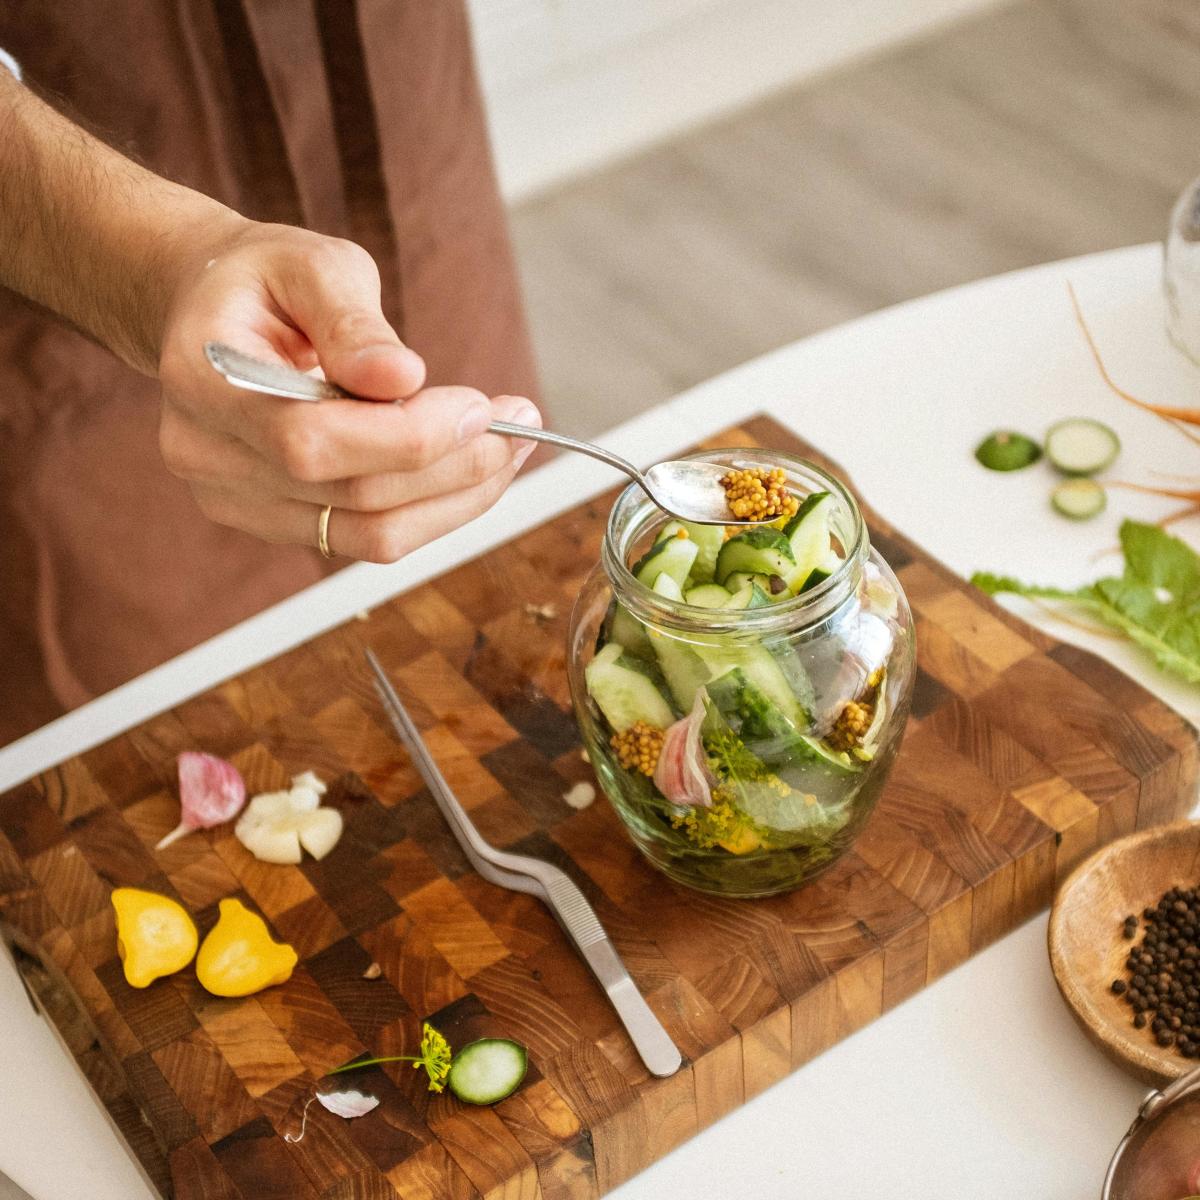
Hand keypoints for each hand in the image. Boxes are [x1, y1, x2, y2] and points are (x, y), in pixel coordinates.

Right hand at [156, 220, 539, 561]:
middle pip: (352, 496)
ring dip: (457, 499)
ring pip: (370, 534)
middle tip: (520, 425)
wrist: (214, 309)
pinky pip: (367, 539)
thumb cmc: (266, 279)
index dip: (411, 436)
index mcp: (203, 380)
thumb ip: (352, 320)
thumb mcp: (312, 265)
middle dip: (456, 466)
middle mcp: (206, 455)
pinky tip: (469, 470)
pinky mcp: (273, 521)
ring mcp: (234, 500)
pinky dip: (432, 510)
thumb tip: (403, 378)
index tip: (483, 405)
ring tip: (509, 449)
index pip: (313, 440)